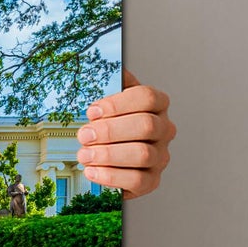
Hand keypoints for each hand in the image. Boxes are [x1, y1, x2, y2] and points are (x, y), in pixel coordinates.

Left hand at [75, 70, 175, 198]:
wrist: (109, 156)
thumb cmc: (108, 122)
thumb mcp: (107, 98)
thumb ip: (109, 82)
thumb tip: (109, 66)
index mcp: (156, 104)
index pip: (147, 97)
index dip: (117, 103)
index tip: (91, 111)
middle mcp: (164, 129)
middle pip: (146, 125)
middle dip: (109, 131)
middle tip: (83, 135)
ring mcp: (161, 156)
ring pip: (142, 154)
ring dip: (107, 155)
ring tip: (83, 155)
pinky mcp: (152, 180)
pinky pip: (137, 180)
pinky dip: (111, 176)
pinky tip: (91, 171)